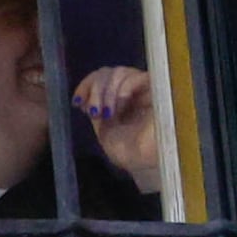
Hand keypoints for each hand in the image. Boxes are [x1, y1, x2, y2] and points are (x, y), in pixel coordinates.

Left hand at [71, 64, 162, 195]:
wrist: (150, 164)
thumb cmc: (132, 154)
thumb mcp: (106, 131)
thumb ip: (98, 110)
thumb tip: (87, 97)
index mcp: (124, 100)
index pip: (104, 77)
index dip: (88, 84)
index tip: (77, 101)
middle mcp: (137, 91)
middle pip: (109, 72)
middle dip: (94, 89)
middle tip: (93, 112)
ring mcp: (148, 88)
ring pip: (119, 72)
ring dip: (106, 92)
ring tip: (107, 115)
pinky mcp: (160, 88)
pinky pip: (136, 77)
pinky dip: (121, 91)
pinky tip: (119, 110)